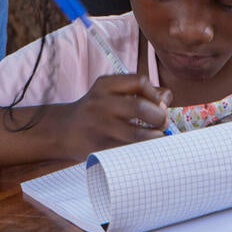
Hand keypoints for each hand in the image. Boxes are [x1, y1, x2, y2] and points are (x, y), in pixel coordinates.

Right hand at [52, 74, 171, 159]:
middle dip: (159, 117)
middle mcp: (100, 103)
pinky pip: (129, 150)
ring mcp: (99, 127)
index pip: (140, 81)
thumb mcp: (111, 93)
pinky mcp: (100, 148)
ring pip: (137, 134)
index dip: (155, 93)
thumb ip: (139, 93)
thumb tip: (167, 99)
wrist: (64, 131)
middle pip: (140, 107)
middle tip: (163, 123)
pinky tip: (147, 148)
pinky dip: (143, 150)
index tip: (159, 103)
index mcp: (105, 85)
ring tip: (158, 137)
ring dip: (154, 137)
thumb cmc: (97, 111)